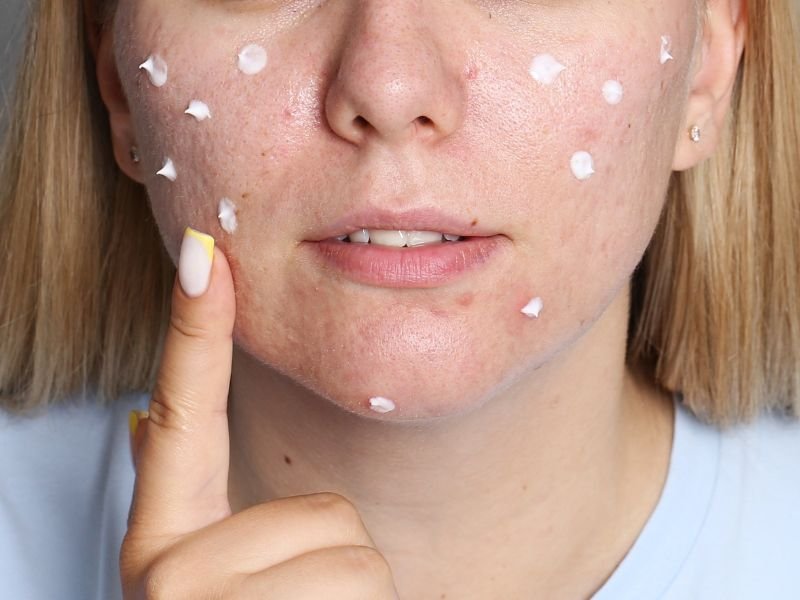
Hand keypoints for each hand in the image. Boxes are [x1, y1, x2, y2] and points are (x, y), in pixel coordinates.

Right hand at [120, 227, 398, 598]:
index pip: (185, 416)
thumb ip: (199, 508)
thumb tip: (148, 421)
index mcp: (166, 548)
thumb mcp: (225, 587)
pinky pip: (366, 596)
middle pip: (328, 520)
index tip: (204, 251)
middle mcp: (172, 575)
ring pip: (357, 562)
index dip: (194, 330)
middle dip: (339, 570)